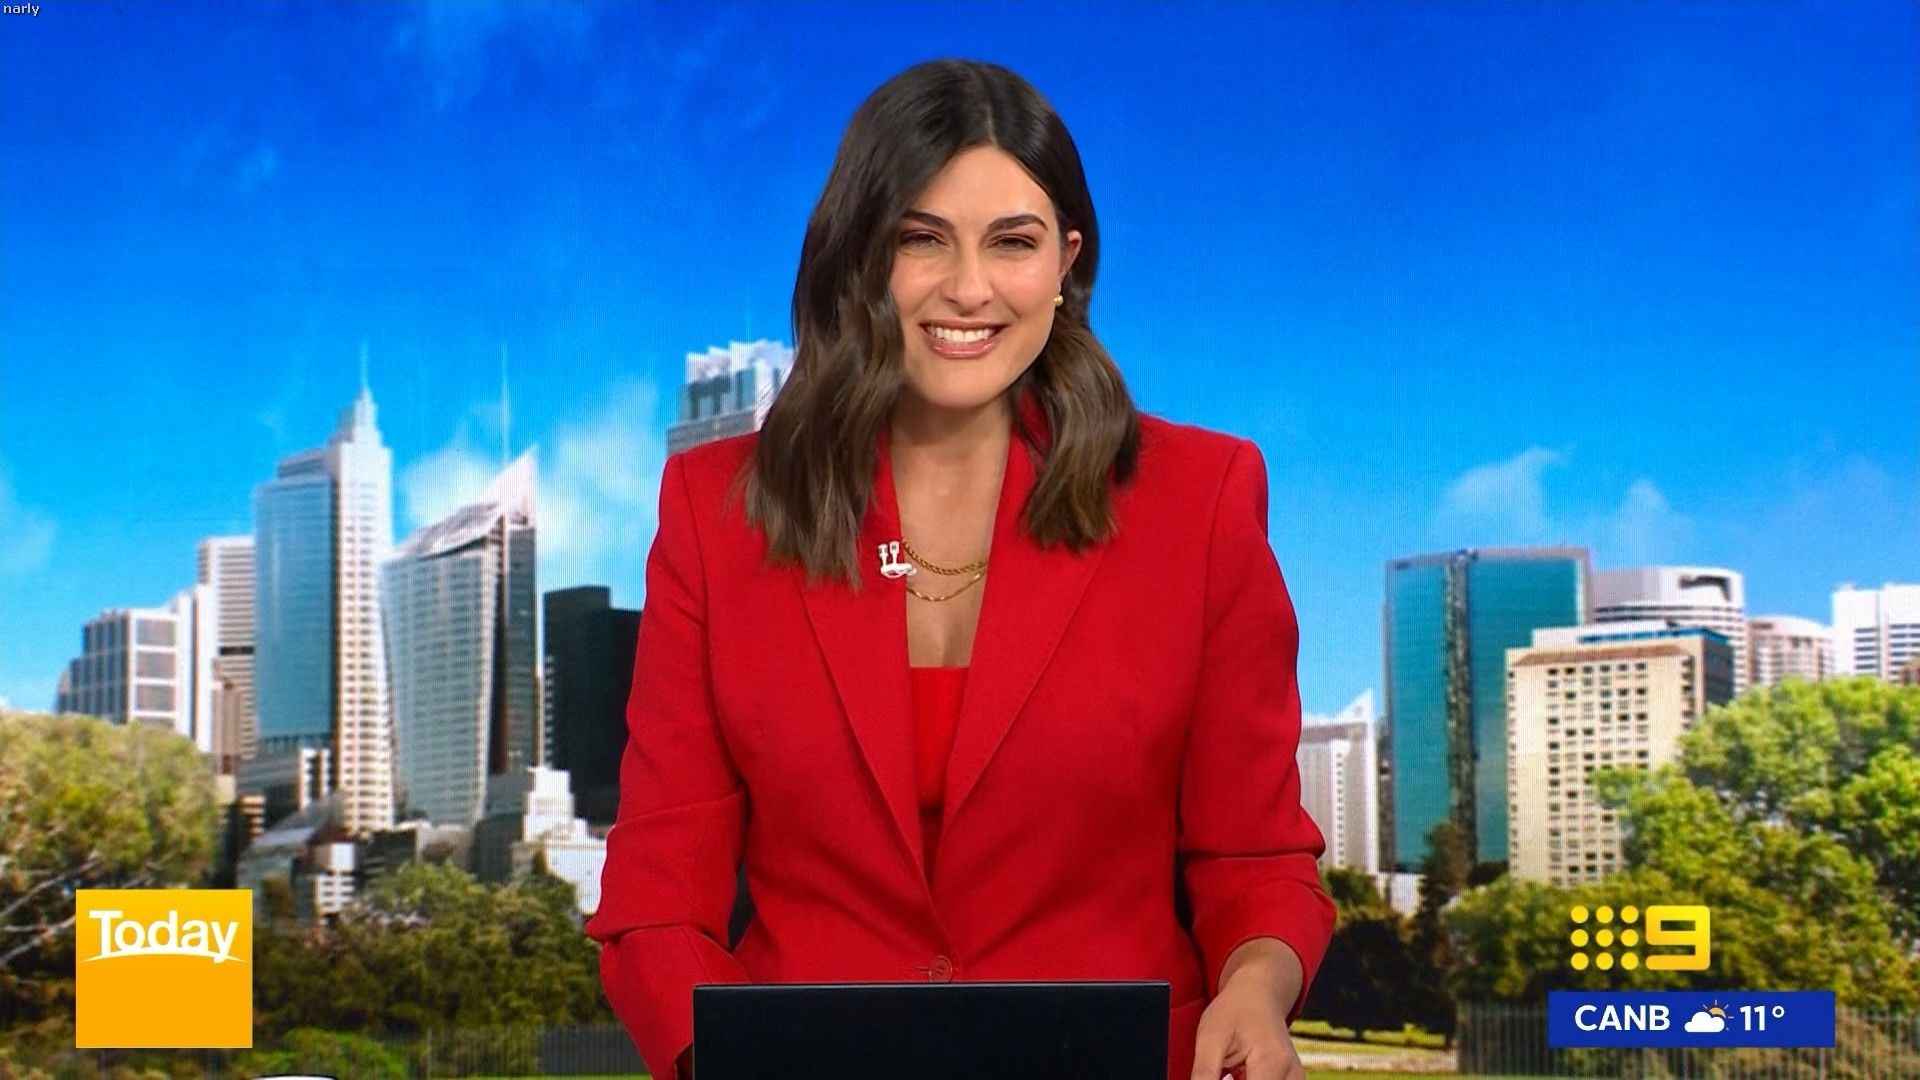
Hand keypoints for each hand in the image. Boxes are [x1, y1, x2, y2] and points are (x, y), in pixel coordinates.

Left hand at [1190, 939, 1305, 1079]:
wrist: (1258, 992)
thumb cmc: (1235, 1009)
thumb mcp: (1210, 1038)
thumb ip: (1204, 1074)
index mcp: (1272, 1061)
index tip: (1216, 1076)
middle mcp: (1291, 1074)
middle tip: (1223, 1070)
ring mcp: (1295, 1078)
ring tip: (1229, 1071)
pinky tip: (1238, 1075)